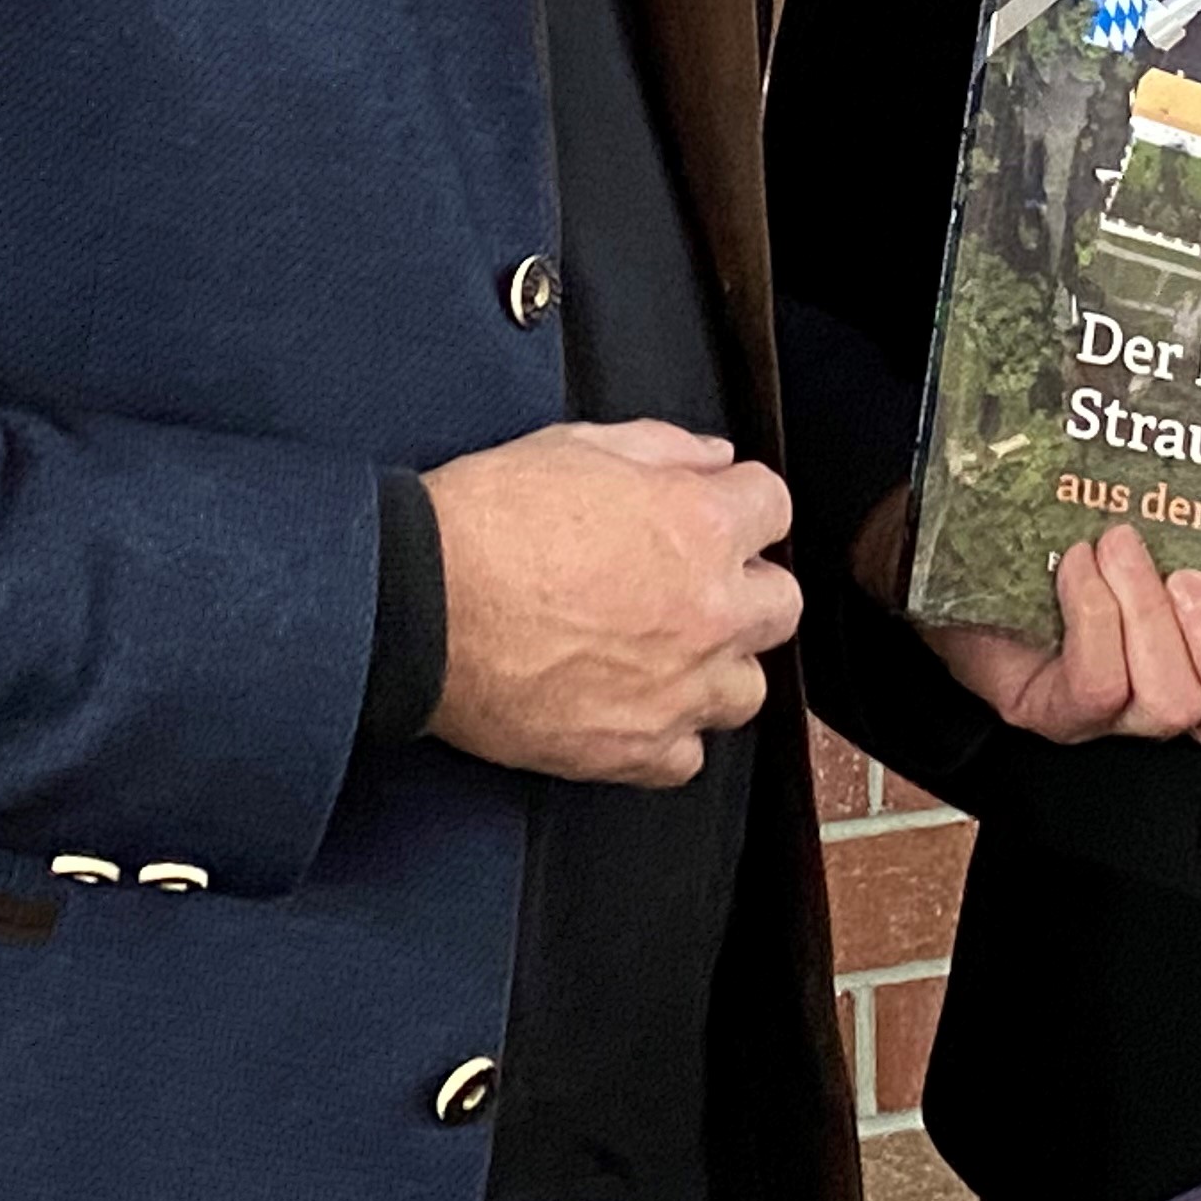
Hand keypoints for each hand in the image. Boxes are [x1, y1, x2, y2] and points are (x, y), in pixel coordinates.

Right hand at [422, 420, 799, 786]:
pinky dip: (667, 734)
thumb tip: (711, 460)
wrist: (419, 605)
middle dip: (746, 586)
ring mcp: (678, 688)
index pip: (774, 506)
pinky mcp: (636, 748)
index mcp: (699, 525)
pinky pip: (688, 755)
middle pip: (781, 604)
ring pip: (748, 689)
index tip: (715, 511)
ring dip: (718, 666)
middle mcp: (708, 611)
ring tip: (667, 651)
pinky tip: (632, 704)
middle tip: (695, 582)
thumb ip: (663, 447)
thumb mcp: (576, 445)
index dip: (739, 503)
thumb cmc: (487, 520)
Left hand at [916, 522, 1200, 759]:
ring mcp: (1116, 717)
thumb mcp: (1140, 503)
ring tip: (1118, 545)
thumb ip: (1198, 499)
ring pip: (1171, 704)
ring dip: (1148, 616)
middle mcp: (1179, 700)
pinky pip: (1098, 687)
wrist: (944, 543)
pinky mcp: (1055, 715)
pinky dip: (1092, 614)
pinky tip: (1073, 565)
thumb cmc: (1054, 520)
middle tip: (1191, 577)